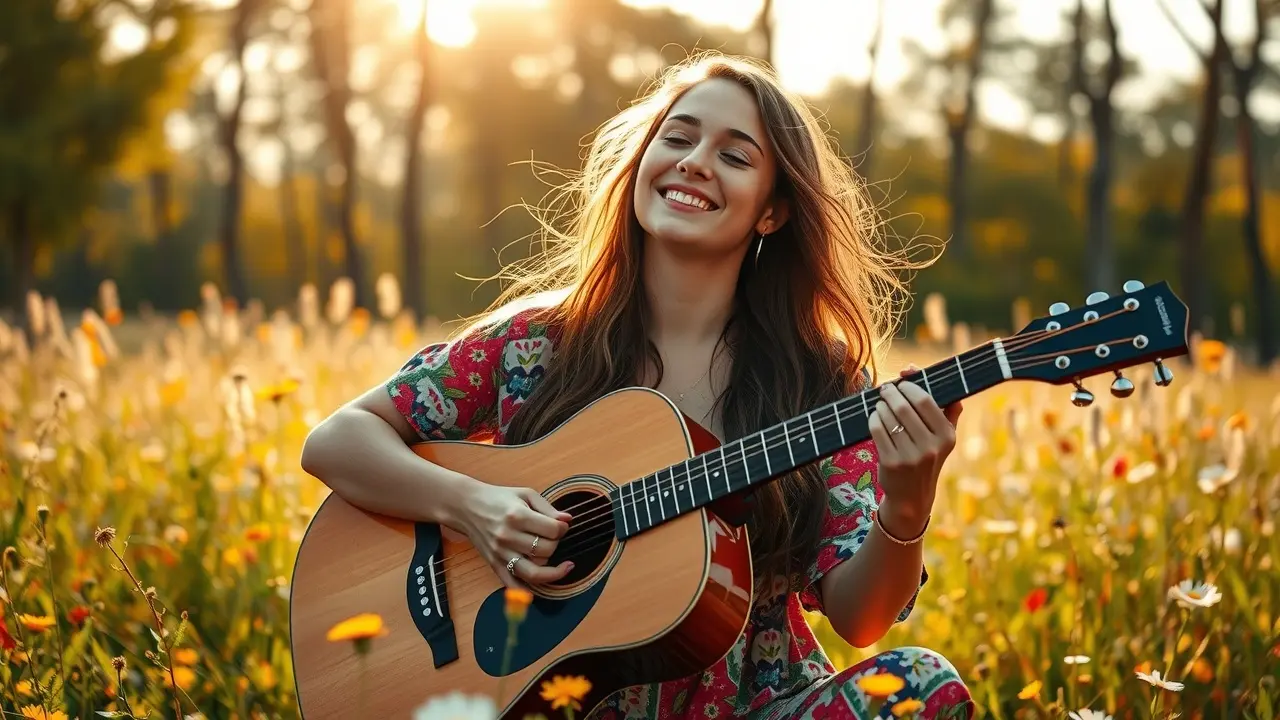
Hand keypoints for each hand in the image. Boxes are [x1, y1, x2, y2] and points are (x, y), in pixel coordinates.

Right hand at [451, 480, 573, 589]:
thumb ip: (548, 508)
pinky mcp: (494, 564)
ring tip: (559, 565)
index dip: (563, 528)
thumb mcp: (525, 494)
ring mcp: (500, 554)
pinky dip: (528, 591)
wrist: (466, 506)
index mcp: (517, 516)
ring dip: (551, 570)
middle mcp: (508, 537)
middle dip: (556, 544)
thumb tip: (568, 520)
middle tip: (553, 538)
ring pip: (534, 572)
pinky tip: (541, 585)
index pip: (553, 530)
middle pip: (546, 550)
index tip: (561, 526)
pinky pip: (513, 585)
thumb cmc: (498, 498)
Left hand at [867, 364, 962, 537]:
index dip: (910, 386)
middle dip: (891, 393)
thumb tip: (918, 370)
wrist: (912, 496)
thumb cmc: (927, 458)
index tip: (901, 381)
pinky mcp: (891, 463)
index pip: (925, 401)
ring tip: (881, 404)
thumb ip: (945, 406)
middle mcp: (931, 447)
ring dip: (881, 405)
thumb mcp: (944, 438)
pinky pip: (877, 430)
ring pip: (889, 417)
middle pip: (905, 407)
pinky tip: (875, 416)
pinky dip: (874, 418)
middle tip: (885, 389)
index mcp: (947, 436)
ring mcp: (910, 456)